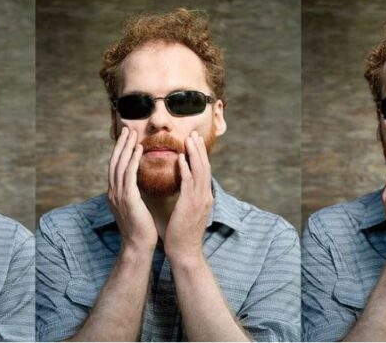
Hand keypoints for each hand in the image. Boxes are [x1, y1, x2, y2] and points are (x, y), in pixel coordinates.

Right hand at [107, 127, 156, 251]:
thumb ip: (133, 194)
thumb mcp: (134, 207)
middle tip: (127, 128)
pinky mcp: (127, 198)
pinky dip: (133, 160)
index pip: (115, 167)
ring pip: (120, 165)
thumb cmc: (140, 229)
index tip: (126, 138)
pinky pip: (129, 174)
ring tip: (133, 134)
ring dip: (126, 147)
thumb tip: (138, 184)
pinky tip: (138, 150)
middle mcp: (113, 192)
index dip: (120, 151)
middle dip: (120, 144)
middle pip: (115, 162)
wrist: (137, 246)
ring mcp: (118, 195)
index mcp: (114, 193)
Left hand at [164, 132, 212, 260]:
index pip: (204, 171)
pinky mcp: (189, 206)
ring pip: (199, 172)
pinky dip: (186, 169)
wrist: (185, 252)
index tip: (195, 140)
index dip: (201, 154)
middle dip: (199, 149)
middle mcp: (204, 196)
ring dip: (194, 154)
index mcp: (204, 197)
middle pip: (204, 167)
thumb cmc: (182, 233)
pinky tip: (181, 158)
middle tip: (194, 132)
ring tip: (189, 139)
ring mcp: (199, 201)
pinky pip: (188, 184)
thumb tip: (185, 185)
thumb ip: (189, 197)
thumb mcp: (188, 211)